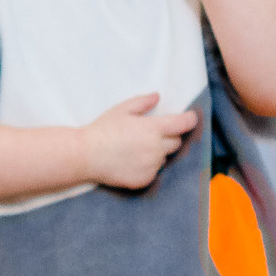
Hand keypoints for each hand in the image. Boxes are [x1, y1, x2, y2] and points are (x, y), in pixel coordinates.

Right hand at [80, 94, 198, 189]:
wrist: (86, 155)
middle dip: (169, 136)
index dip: (189, 119)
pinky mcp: (145, 179)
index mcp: (153, 129)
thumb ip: (142, 102)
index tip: (190, 117)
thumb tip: (157, 96)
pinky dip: (147, 166)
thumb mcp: (121, 110)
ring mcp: (152, 166)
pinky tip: (131, 161)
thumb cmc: (102, 130)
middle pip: (176, 142)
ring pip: (164, 158)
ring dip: (157, 152)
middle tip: (151, 134)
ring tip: (136, 149)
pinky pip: (154, 171)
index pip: (183, 124)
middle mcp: (156, 148)